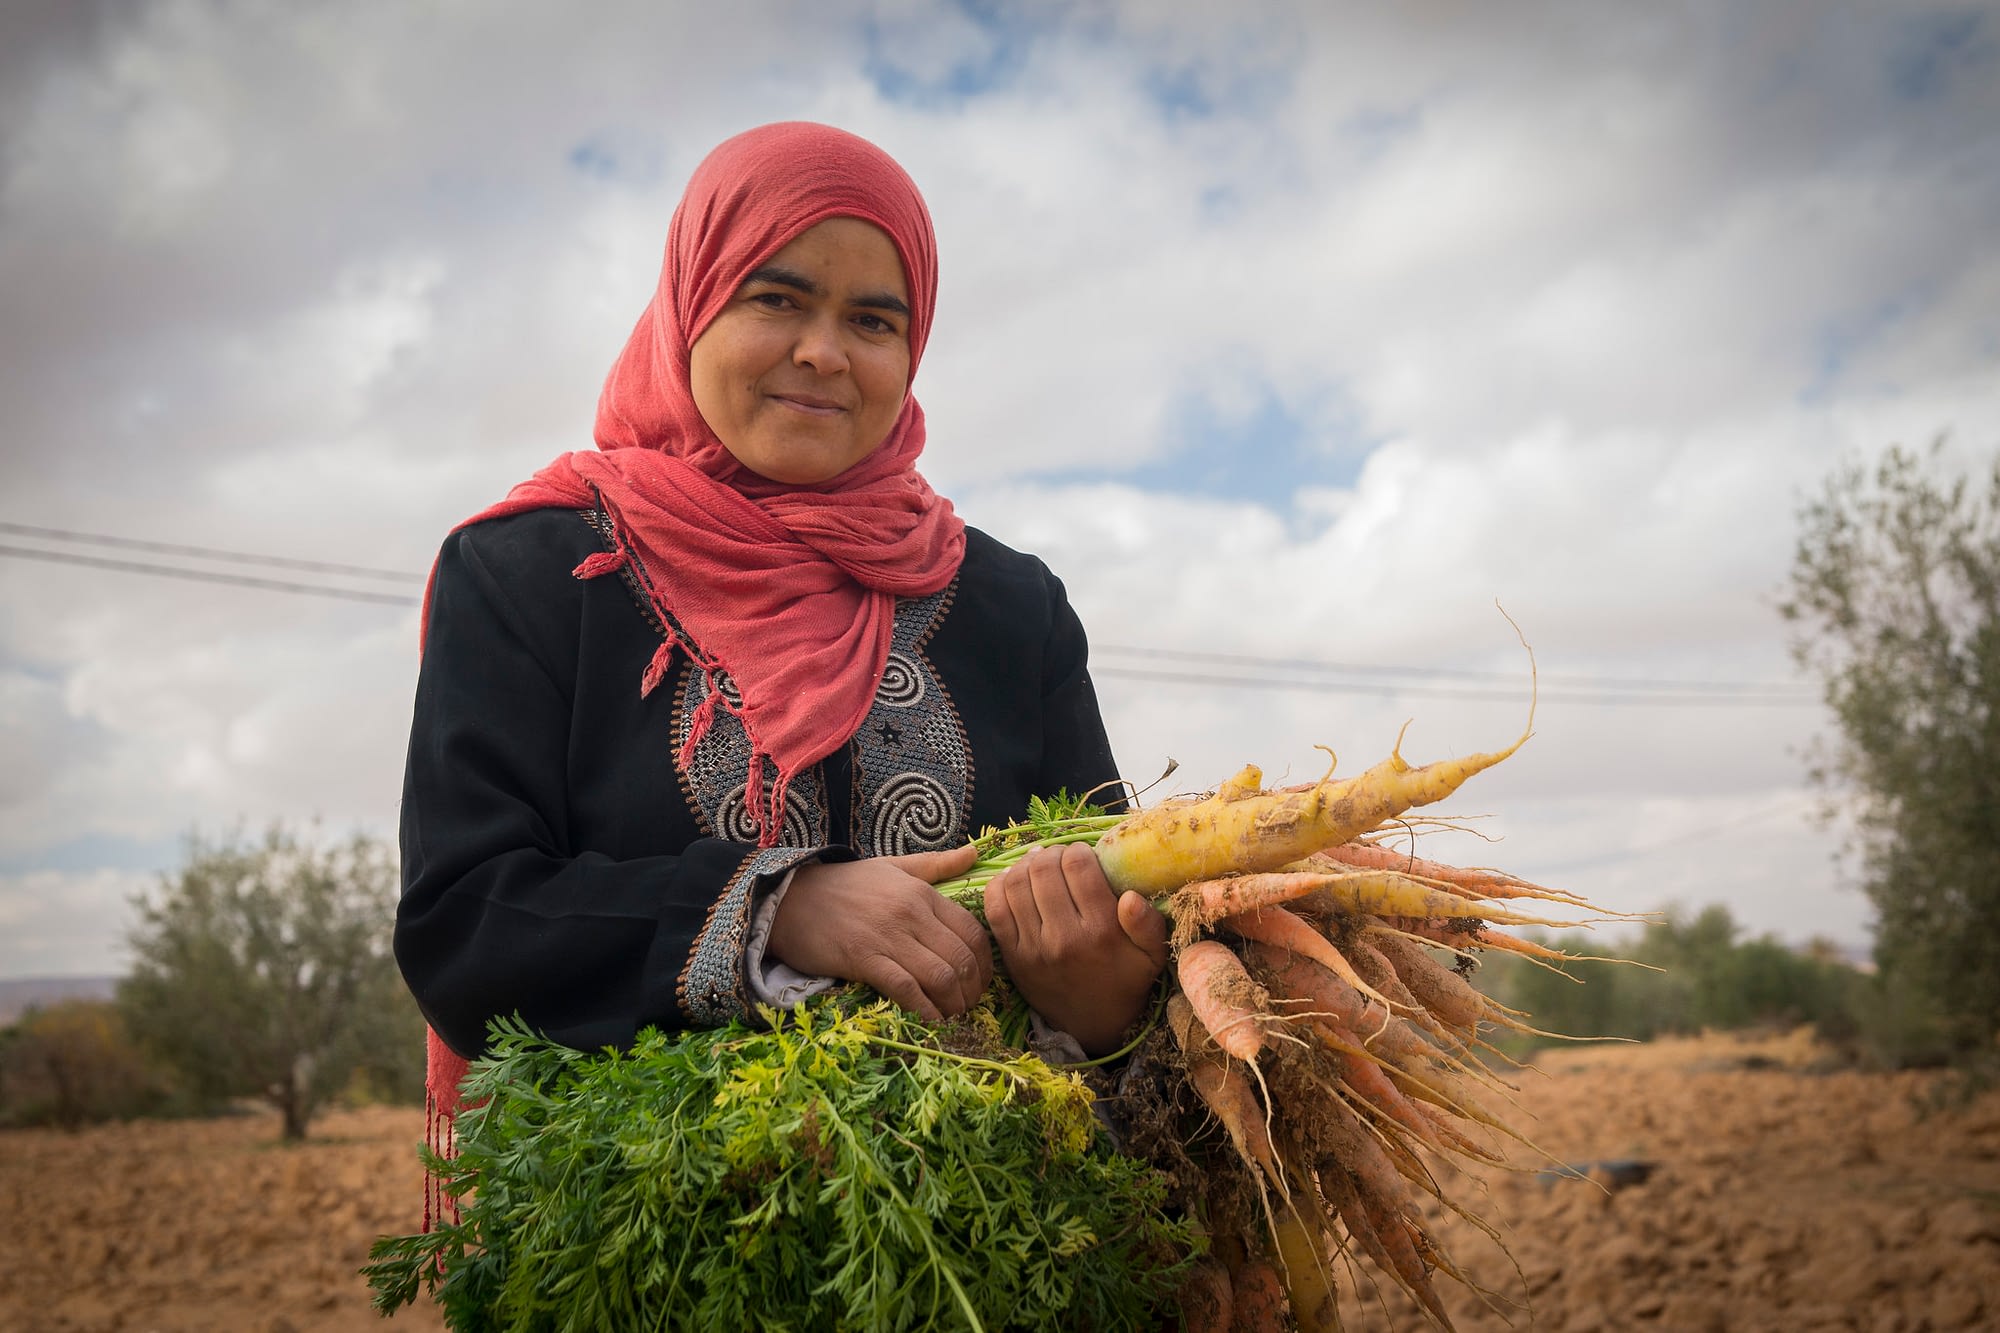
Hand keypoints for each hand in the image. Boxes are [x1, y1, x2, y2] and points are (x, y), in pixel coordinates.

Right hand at [766, 844, 989, 1021]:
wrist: (791, 898)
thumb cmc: (845, 884)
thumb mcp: (894, 866)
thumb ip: (937, 865)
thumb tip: (975, 853)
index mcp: (922, 893)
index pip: (971, 931)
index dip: (985, 962)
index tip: (982, 980)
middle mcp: (910, 914)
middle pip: (961, 958)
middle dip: (973, 989)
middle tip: (971, 1004)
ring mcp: (887, 937)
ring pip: (940, 976)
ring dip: (954, 1003)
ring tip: (954, 1014)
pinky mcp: (863, 959)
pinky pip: (905, 989)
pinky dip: (924, 1008)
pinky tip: (930, 1019)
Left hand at [984, 843, 1170, 1056]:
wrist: (1092, 1025)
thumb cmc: (1125, 982)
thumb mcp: (1151, 956)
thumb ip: (1148, 925)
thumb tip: (1132, 897)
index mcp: (1100, 931)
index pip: (1078, 867)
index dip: (1078, 850)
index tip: (1083, 854)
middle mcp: (1063, 937)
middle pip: (1043, 870)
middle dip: (1052, 853)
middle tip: (1060, 858)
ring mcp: (1032, 947)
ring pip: (1015, 883)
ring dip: (1026, 865)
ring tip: (1039, 866)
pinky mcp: (1012, 956)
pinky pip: (995, 908)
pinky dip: (1000, 886)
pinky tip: (1016, 882)